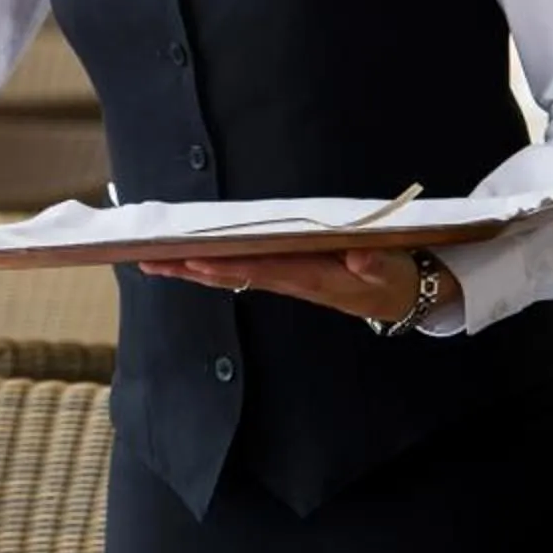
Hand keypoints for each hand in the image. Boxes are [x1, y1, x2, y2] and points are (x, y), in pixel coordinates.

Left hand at [137, 248, 455, 326]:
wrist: (402, 295)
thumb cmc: (393, 278)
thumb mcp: (393, 273)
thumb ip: (377, 265)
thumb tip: (357, 257)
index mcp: (314, 278)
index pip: (262, 270)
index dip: (228, 265)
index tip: (194, 259)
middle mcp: (291, 280)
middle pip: (234, 275)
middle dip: (191, 269)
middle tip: (150, 261)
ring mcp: (286, 278)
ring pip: (231, 275)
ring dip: (192, 270)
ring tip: (152, 263)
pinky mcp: (286, 274)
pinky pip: (242, 272)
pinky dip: (212, 267)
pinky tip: (186, 263)